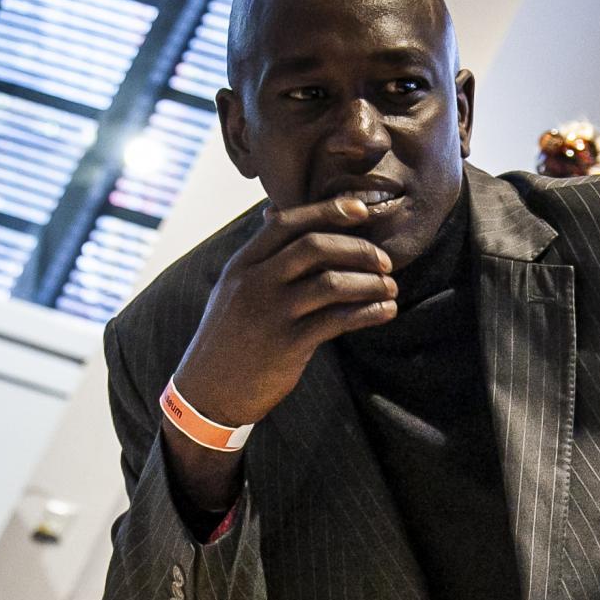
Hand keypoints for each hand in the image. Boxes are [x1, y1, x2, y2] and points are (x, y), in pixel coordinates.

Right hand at [161, 197, 396, 508]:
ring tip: (391, 287)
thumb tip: (277, 212)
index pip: (287, 222)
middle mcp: (254, 282)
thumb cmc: (231, 334)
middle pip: (314, 247)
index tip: (362, 209)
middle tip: (386, 260)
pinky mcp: (288, 344)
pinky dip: (369, 312)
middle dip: (358, 248)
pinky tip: (387, 311)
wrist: (209, 390)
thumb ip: (260, 254)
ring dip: (370, 282)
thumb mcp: (233, 287)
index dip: (328, 211)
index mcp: (242, 264)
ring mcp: (270, 313)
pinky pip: (338, 320)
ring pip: (331, 282)